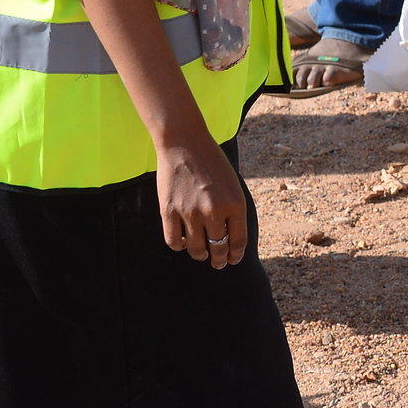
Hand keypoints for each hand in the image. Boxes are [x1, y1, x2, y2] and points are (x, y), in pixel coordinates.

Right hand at [156, 136, 248, 268]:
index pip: (238, 240)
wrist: (185, 143)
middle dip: (220, 260)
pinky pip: (173, 241)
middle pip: (218, 248)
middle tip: (219, 263)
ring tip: (202, 255)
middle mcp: (214, 211)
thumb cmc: (212, 162)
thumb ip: (233, 209)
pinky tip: (183, 243)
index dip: (236, 254)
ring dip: (200, 256)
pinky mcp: (169, 211)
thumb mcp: (232, 184)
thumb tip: (231, 236)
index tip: (234, 260)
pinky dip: (180, 246)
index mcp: (235, 203)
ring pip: (196, 249)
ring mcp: (190, 212)